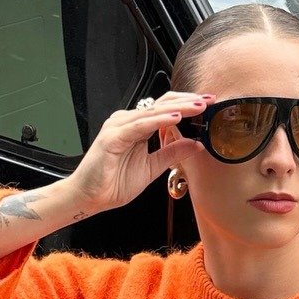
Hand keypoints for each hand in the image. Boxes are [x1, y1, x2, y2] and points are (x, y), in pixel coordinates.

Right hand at [63, 89, 212, 216]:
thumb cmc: (113, 183)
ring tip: (198, 107)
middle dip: (187, 101)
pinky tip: (176, 118)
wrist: (89, 198)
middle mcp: (128, 121)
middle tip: (209, 100)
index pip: (165, 109)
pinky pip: (141, 125)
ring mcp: (120, 126)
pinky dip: (159, 120)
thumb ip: (172, 153)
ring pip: (153, 112)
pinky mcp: (113, 136)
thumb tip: (195, 144)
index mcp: (137, 126)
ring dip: (178, 108)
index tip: (208, 105)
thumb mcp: (153, 167)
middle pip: (161, 104)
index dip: (187, 105)